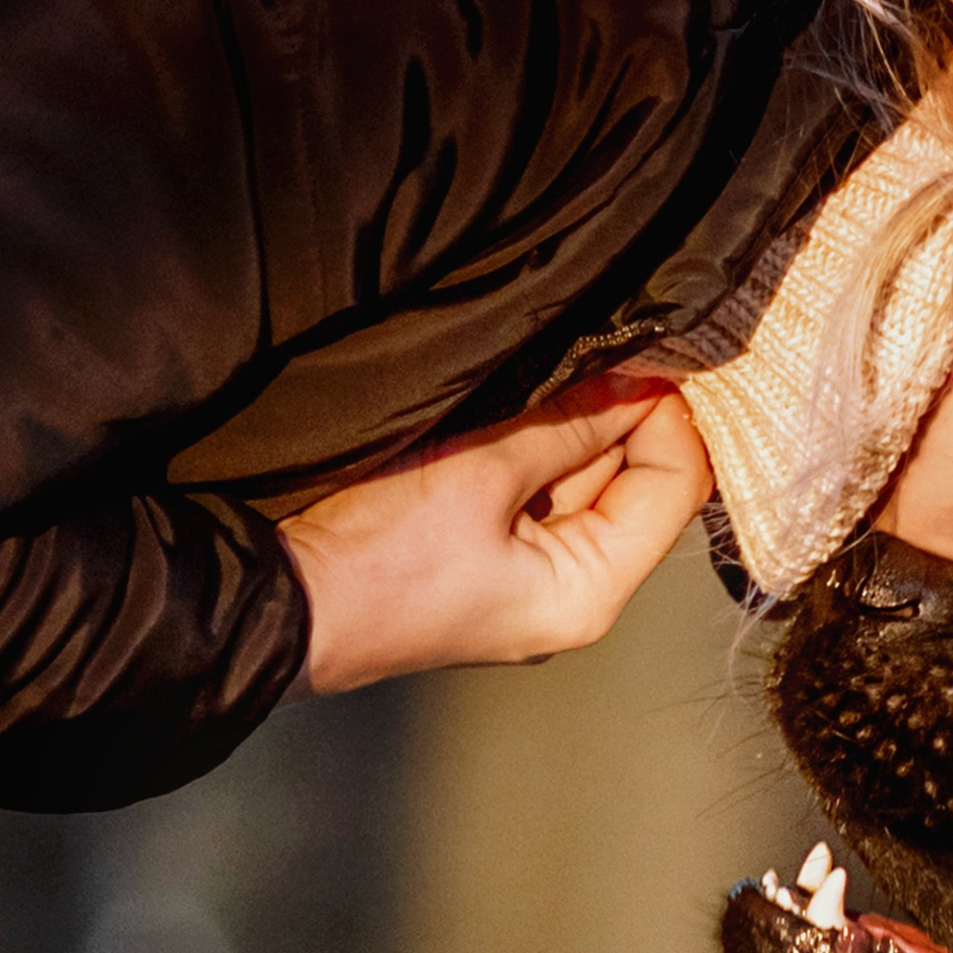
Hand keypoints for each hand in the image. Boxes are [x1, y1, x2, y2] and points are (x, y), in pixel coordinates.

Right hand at [277, 376, 711, 694]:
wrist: (278, 605)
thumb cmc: (377, 562)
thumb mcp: (480, 474)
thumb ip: (568, 426)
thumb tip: (636, 383)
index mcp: (589, 594)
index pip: (674, 489)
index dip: (668, 417)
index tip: (641, 357)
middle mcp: (573, 591)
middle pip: (634, 482)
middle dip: (619, 413)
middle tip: (594, 348)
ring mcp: (530, 574)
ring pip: (582, 477)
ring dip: (571, 422)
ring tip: (544, 374)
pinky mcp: (490, 553)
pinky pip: (535, 486)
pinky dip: (534, 443)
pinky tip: (512, 406)